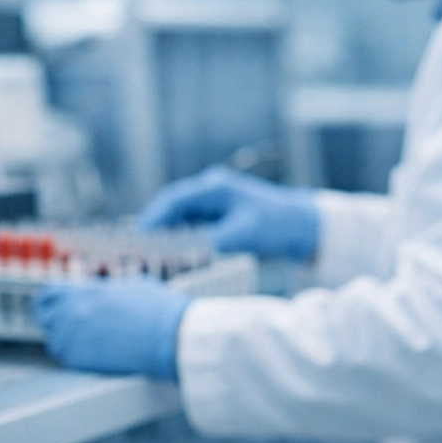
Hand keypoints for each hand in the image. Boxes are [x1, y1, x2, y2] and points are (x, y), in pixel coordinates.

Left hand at [33, 280, 191, 380]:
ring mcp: (75, 336)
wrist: (167, 335)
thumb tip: (99, 292)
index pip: (48, 293)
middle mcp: (74, 312)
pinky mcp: (81, 359)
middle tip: (61, 325)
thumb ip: (104, 290)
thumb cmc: (155, 309)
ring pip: (54, 341)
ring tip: (84, 342)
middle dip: (51, 320)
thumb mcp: (127, 286)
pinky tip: (90, 354)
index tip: (49, 305)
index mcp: (84, 291)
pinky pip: (66, 358)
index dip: (48, 300)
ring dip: (64, 340)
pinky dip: (74, 356)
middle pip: (44, 317)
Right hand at [139, 165, 320, 260]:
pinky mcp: (220, 212)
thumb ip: (212, 242)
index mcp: (216, 187)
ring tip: (151, 253)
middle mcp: (212, 188)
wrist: (304, 225)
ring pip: (181, 215)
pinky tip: (173, 252)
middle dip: (155, 227)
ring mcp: (215, 199)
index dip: (153, 218)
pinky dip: (181, 236)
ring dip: (167, 233)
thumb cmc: (277, 224)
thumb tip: (182, 255)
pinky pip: (192, 222)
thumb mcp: (243, 234)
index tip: (138, 237)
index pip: (174, 199)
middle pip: (173, 206)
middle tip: (137, 249)